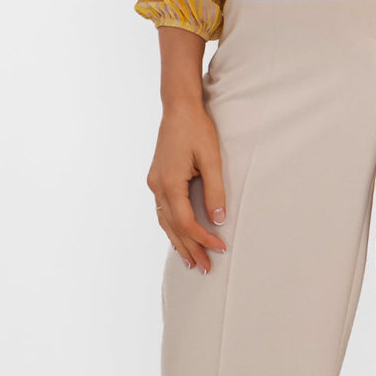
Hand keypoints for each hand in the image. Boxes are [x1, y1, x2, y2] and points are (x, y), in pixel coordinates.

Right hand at [147, 101, 227, 272]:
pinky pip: (163, 210)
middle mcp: (157, 186)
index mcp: (169, 183)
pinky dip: (172, 227)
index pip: (186, 222)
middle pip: (173, 228)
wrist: (179, 107)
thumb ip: (215, 190)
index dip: (203, 238)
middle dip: (190, 249)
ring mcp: (154, 183)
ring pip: (165, 222)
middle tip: (205, 268)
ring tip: (192, 261)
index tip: (220, 247)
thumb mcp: (211, 158)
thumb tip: (219, 219)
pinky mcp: (157, 178)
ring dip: (179, 242)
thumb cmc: (197, 129)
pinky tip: (179, 235)